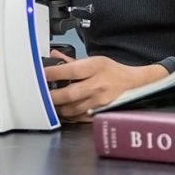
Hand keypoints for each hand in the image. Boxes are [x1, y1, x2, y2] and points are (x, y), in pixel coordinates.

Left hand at [44, 49, 167, 122]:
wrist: (133, 84)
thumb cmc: (113, 71)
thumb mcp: (95, 60)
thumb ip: (72, 61)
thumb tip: (54, 56)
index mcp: (96, 67)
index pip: (72, 71)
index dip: (54, 73)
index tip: (41, 74)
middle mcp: (97, 84)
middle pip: (70, 93)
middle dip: (52, 95)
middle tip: (41, 95)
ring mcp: (99, 100)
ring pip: (72, 108)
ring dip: (58, 108)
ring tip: (49, 104)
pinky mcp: (100, 112)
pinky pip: (79, 117)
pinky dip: (68, 116)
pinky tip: (63, 112)